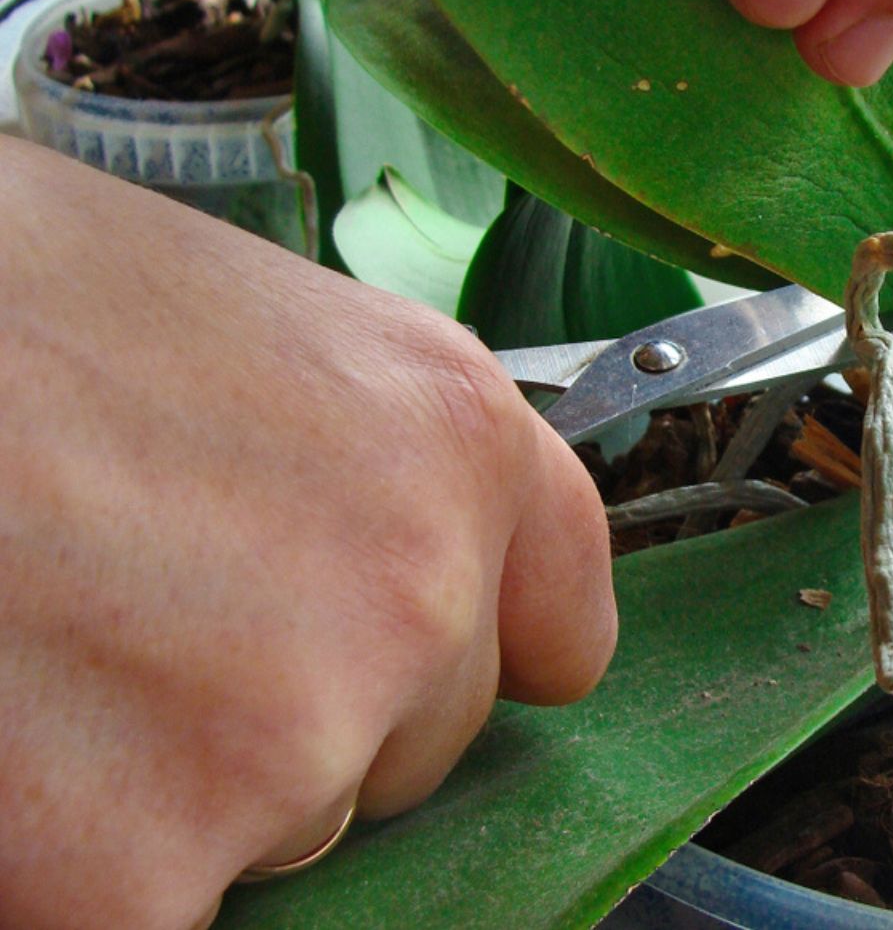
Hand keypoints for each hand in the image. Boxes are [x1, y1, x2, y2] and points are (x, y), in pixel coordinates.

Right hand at [0, 138, 614, 928]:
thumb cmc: (34, 306)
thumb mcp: (278, 330)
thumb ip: (386, 470)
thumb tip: (409, 580)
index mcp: (459, 439)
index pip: (557, 635)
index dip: (474, 659)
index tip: (421, 674)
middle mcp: (418, 590)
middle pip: (410, 742)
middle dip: (303, 710)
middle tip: (148, 606)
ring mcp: (296, 735)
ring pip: (290, 826)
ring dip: (190, 782)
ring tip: (63, 642)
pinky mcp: (141, 867)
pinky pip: (166, 910)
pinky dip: (90, 868)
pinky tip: (27, 754)